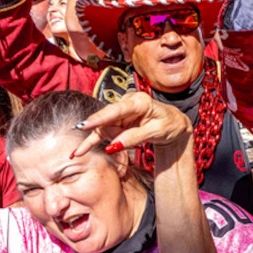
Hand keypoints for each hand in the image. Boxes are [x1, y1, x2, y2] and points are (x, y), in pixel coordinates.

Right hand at [72, 91, 191, 156]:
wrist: (173, 124)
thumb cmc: (169, 124)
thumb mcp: (158, 131)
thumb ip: (135, 137)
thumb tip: (114, 145)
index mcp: (140, 101)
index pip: (116, 110)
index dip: (99, 118)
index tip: (85, 125)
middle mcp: (127, 102)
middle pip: (108, 120)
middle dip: (111, 134)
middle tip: (132, 140)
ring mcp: (120, 111)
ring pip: (105, 128)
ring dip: (112, 138)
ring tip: (137, 138)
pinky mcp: (116, 121)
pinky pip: (101, 132)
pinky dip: (91, 142)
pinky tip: (79, 151)